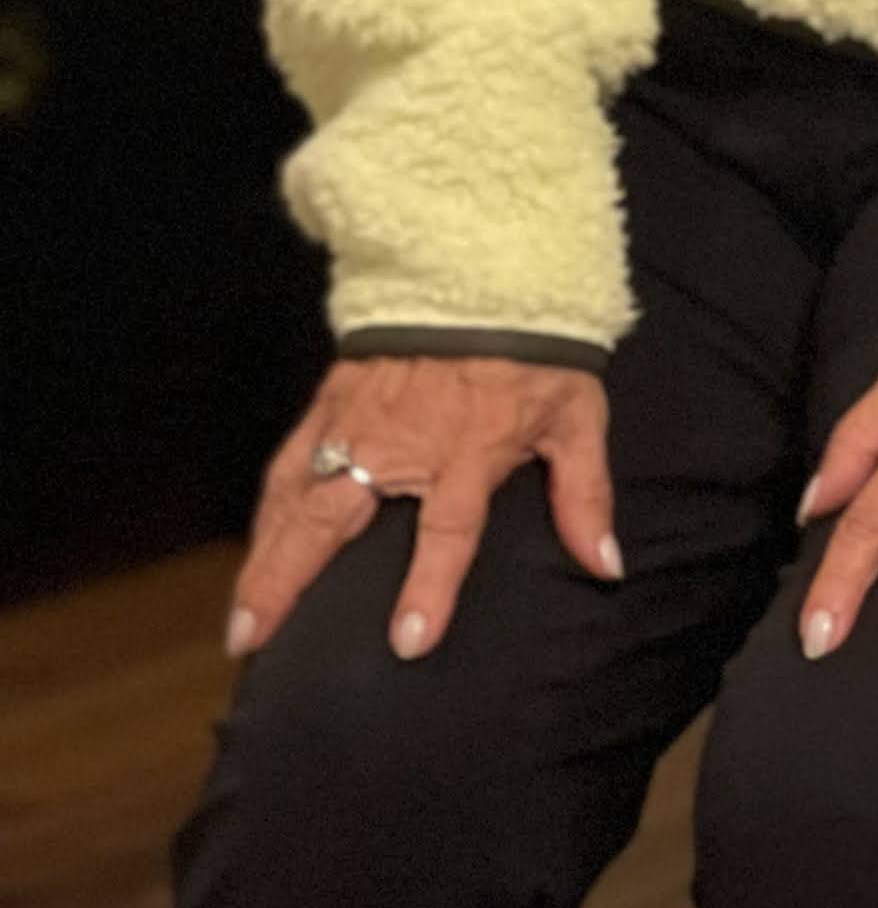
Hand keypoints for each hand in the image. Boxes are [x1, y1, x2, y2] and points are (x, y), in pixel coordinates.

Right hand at [228, 357, 618, 663]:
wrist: (487, 264)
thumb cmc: (536, 344)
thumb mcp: (576, 416)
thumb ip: (585, 495)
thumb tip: (606, 563)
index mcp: (467, 450)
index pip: (447, 531)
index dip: (429, 589)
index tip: (407, 641)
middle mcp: (400, 442)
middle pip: (332, 522)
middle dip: (289, 585)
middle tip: (254, 643)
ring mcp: (358, 421)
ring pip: (297, 497)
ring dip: (265, 558)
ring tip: (241, 617)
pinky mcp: (334, 398)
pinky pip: (291, 458)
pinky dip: (268, 506)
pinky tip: (256, 543)